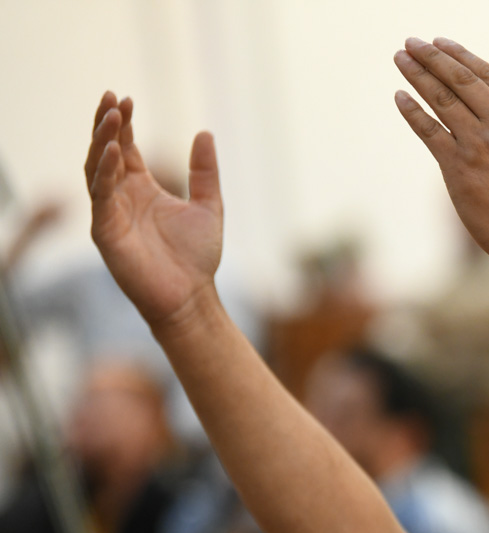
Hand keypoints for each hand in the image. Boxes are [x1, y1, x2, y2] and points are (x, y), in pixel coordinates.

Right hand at [84, 92, 222, 330]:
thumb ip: (204, 171)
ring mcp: (111, 213)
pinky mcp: (105, 231)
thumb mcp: (209, 205)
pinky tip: (113, 152)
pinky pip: (100, 196)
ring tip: (111, 116)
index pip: (125, 147)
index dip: (123, 123)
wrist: (191, 296)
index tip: (126, 98)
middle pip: (105, 151)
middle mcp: (122, 197)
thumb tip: (204, 132)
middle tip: (110, 97)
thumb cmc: (197, 256)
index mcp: (142, 188)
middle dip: (106, 124)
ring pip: (96, 168)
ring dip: (102, 141)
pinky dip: (104, 172)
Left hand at [393, 37, 488, 268]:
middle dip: (432, 57)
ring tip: (401, 59)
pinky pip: (429, 130)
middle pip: (460, 80)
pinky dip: (412, 111)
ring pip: (441, 99)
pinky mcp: (458, 166)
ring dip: (417, 75)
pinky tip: (400, 96)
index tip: (441, 44)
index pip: (487, 74)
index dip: (461, 56)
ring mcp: (479, 144)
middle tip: (412, 44)